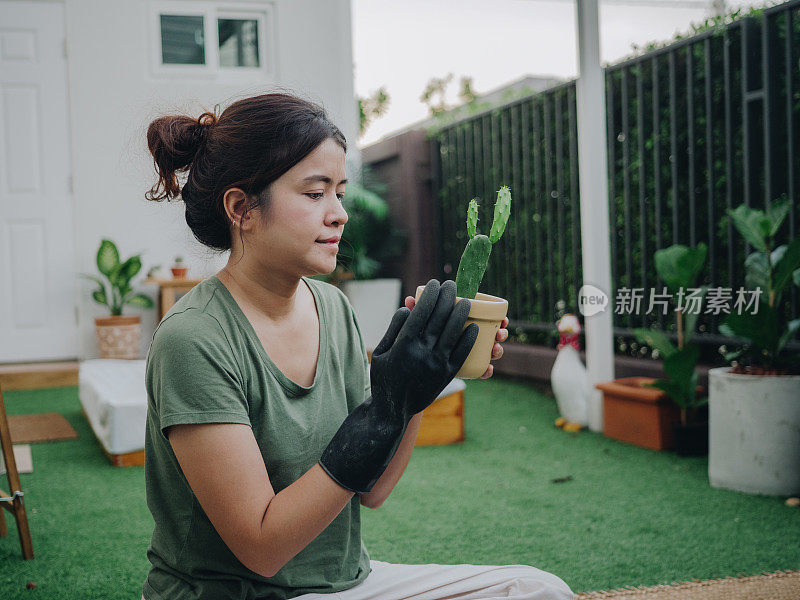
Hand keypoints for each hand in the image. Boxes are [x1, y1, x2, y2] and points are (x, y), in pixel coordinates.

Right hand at [370, 279, 478, 416]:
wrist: (393, 409)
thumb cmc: (384, 377)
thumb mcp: (381, 352)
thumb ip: (394, 328)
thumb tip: (408, 308)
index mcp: (403, 344)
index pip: (421, 312)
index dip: (429, 294)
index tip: (434, 283)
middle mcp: (421, 352)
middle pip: (439, 317)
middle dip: (446, 296)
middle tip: (451, 284)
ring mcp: (436, 364)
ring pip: (453, 332)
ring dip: (461, 313)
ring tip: (466, 300)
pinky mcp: (446, 375)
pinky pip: (461, 354)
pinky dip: (468, 339)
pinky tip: (474, 327)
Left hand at [404, 295, 508, 378]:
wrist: (407, 367)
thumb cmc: (412, 340)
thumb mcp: (414, 326)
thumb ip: (414, 312)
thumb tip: (408, 299)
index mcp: (462, 321)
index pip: (484, 317)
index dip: (497, 318)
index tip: (501, 319)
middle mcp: (468, 336)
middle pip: (492, 333)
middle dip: (500, 333)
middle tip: (501, 333)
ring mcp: (468, 354)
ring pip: (489, 351)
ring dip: (497, 350)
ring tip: (495, 349)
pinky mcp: (464, 369)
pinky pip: (479, 370)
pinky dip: (485, 370)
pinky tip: (487, 369)